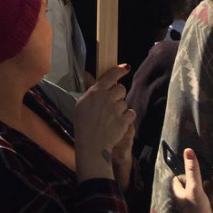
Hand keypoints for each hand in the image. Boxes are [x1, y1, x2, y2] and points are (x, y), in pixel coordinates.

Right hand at [74, 64, 135, 182]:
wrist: (91, 144)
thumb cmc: (83, 124)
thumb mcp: (81, 104)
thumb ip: (91, 91)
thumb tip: (95, 80)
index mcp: (96, 92)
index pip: (111, 75)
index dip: (119, 70)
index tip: (125, 68)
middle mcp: (107, 98)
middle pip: (121, 88)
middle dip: (119, 94)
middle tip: (112, 103)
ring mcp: (116, 109)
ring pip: (125, 102)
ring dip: (121, 108)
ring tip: (111, 117)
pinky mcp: (124, 120)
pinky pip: (131, 113)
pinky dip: (127, 117)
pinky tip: (118, 122)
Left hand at [171, 148, 212, 212]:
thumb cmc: (197, 209)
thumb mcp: (194, 187)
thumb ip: (192, 170)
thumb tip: (188, 151)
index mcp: (176, 192)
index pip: (177, 178)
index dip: (186, 174)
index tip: (195, 175)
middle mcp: (181, 198)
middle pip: (187, 183)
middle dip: (198, 180)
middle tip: (207, 180)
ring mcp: (189, 205)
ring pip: (195, 191)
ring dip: (203, 187)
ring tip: (212, 185)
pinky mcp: (196, 209)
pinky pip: (200, 199)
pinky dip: (206, 195)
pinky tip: (211, 195)